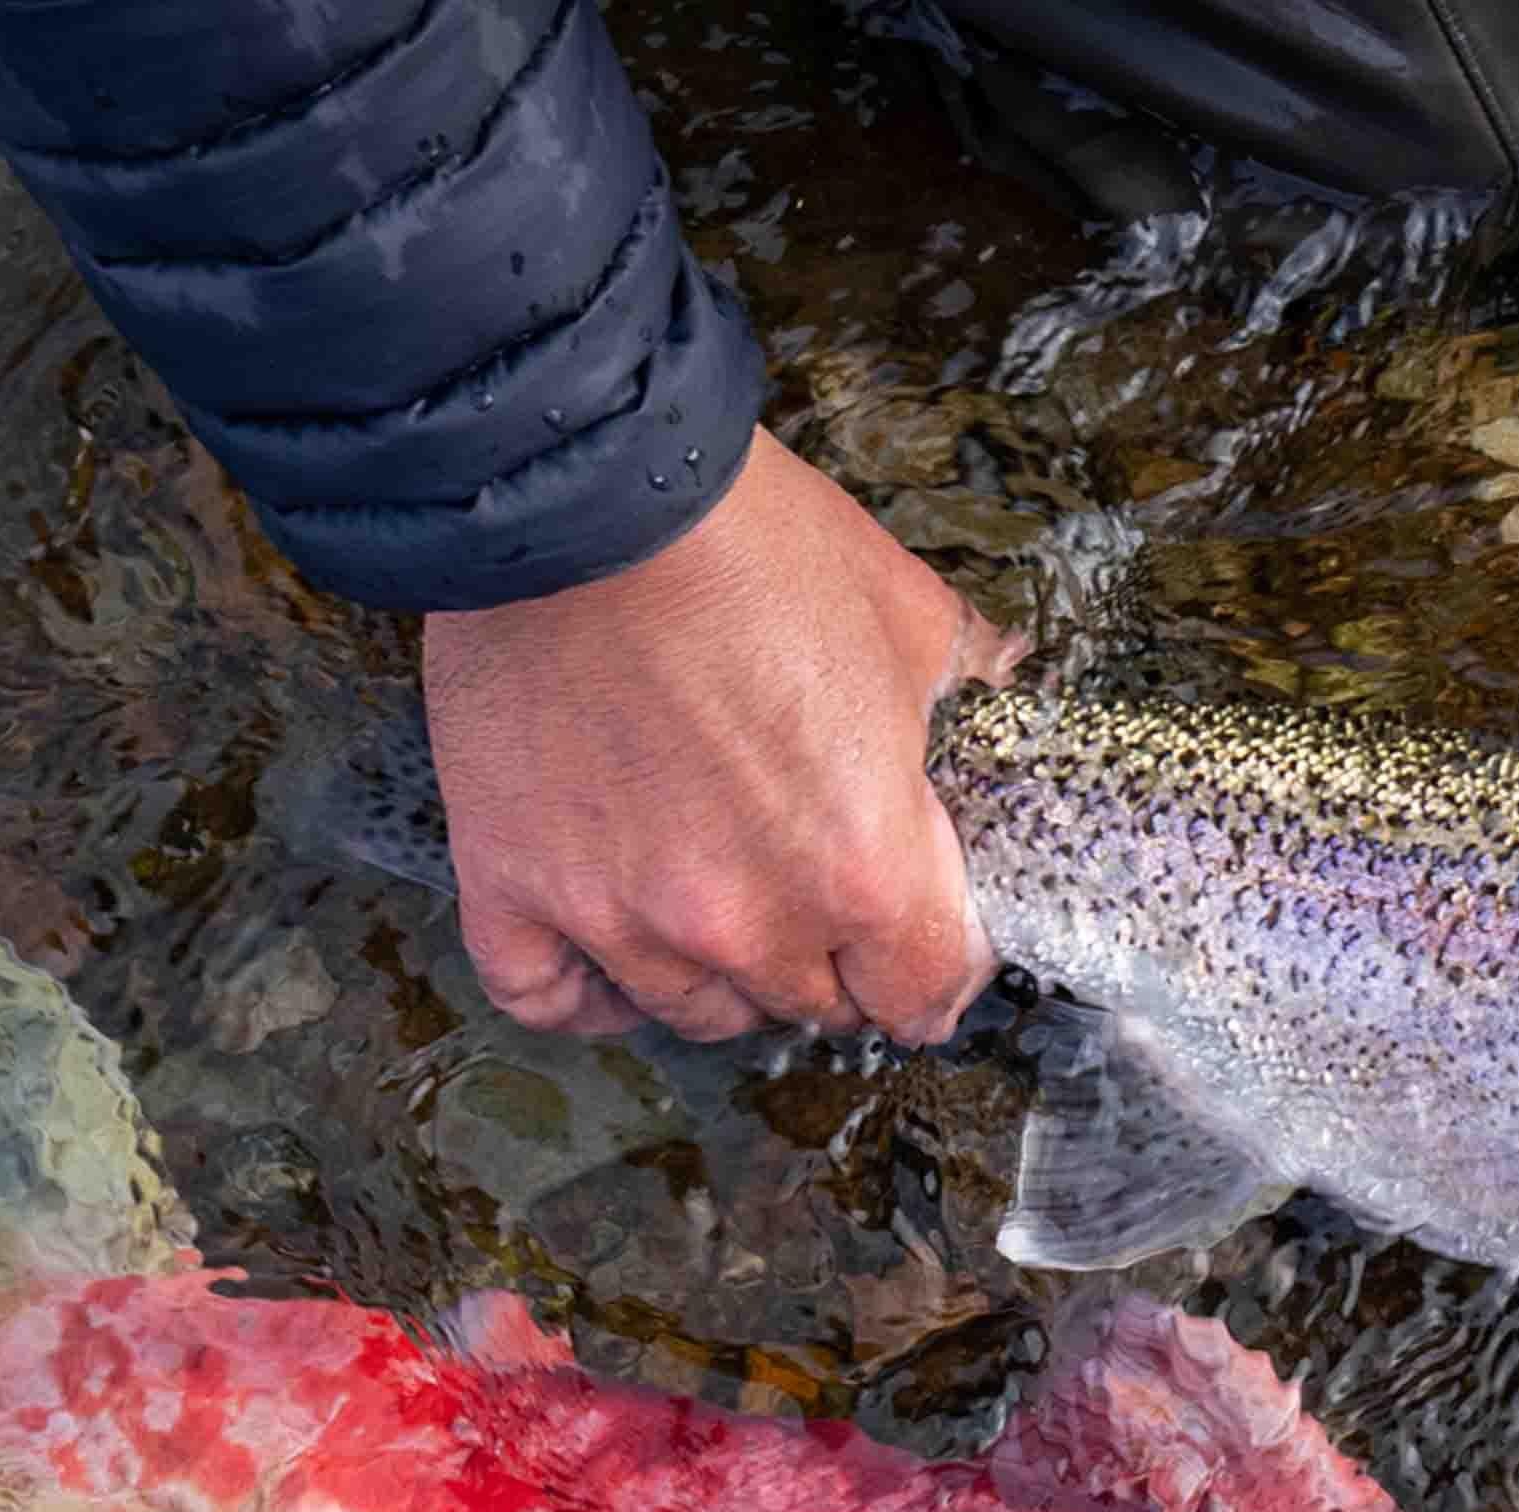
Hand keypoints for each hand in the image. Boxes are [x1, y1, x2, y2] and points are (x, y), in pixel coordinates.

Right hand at [418, 428, 1007, 1042]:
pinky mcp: (514, 883)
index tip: (924, 949)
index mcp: (862, 868)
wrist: (591, 494)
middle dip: (829, 965)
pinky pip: (548, 997)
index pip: (920, 993)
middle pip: (807, 1006)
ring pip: (692, 1010)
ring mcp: (621, 914)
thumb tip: (1004, 686)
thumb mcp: (906, 612)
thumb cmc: (752, 546)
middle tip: (819, 904)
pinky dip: (585, 993)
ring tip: (724, 916)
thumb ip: (966, 683)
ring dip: (719, 978)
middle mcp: (745, 919)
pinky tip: (612, 964)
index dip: (933, 971)